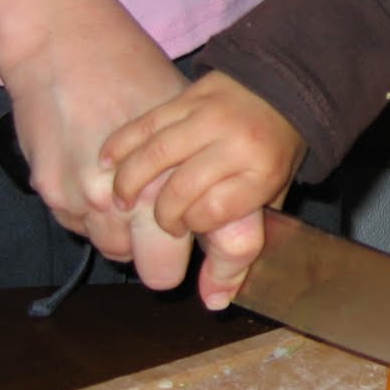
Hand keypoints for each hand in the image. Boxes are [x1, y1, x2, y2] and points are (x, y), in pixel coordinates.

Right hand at [0, 15, 195, 287]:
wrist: (62, 42)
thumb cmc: (131, 71)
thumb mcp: (187, 115)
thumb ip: (207, 164)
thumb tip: (232, 231)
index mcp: (195, 167)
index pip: (222, 241)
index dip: (220, 259)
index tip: (211, 265)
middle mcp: (147, 190)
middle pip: (160, 271)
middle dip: (164, 260)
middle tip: (164, 234)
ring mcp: (96, 198)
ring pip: (117, 252)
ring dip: (122, 235)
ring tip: (123, 195)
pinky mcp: (57, 195)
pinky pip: (80, 229)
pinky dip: (88, 214)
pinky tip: (89, 176)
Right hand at [103, 70, 306, 305]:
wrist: (280, 87)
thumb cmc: (272, 150)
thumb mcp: (271, 197)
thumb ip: (240, 249)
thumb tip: (214, 302)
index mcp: (262, 171)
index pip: (213, 213)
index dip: (192, 227)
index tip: (189, 228)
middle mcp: (233, 143)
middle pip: (178, 193)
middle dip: (162, 218)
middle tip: (162, 222)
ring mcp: (204, 117)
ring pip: (151, 160)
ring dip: (129, 187)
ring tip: (125, 202)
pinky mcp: (180, 99)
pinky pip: (139, 129)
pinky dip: (118, 150)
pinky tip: (109, 166)